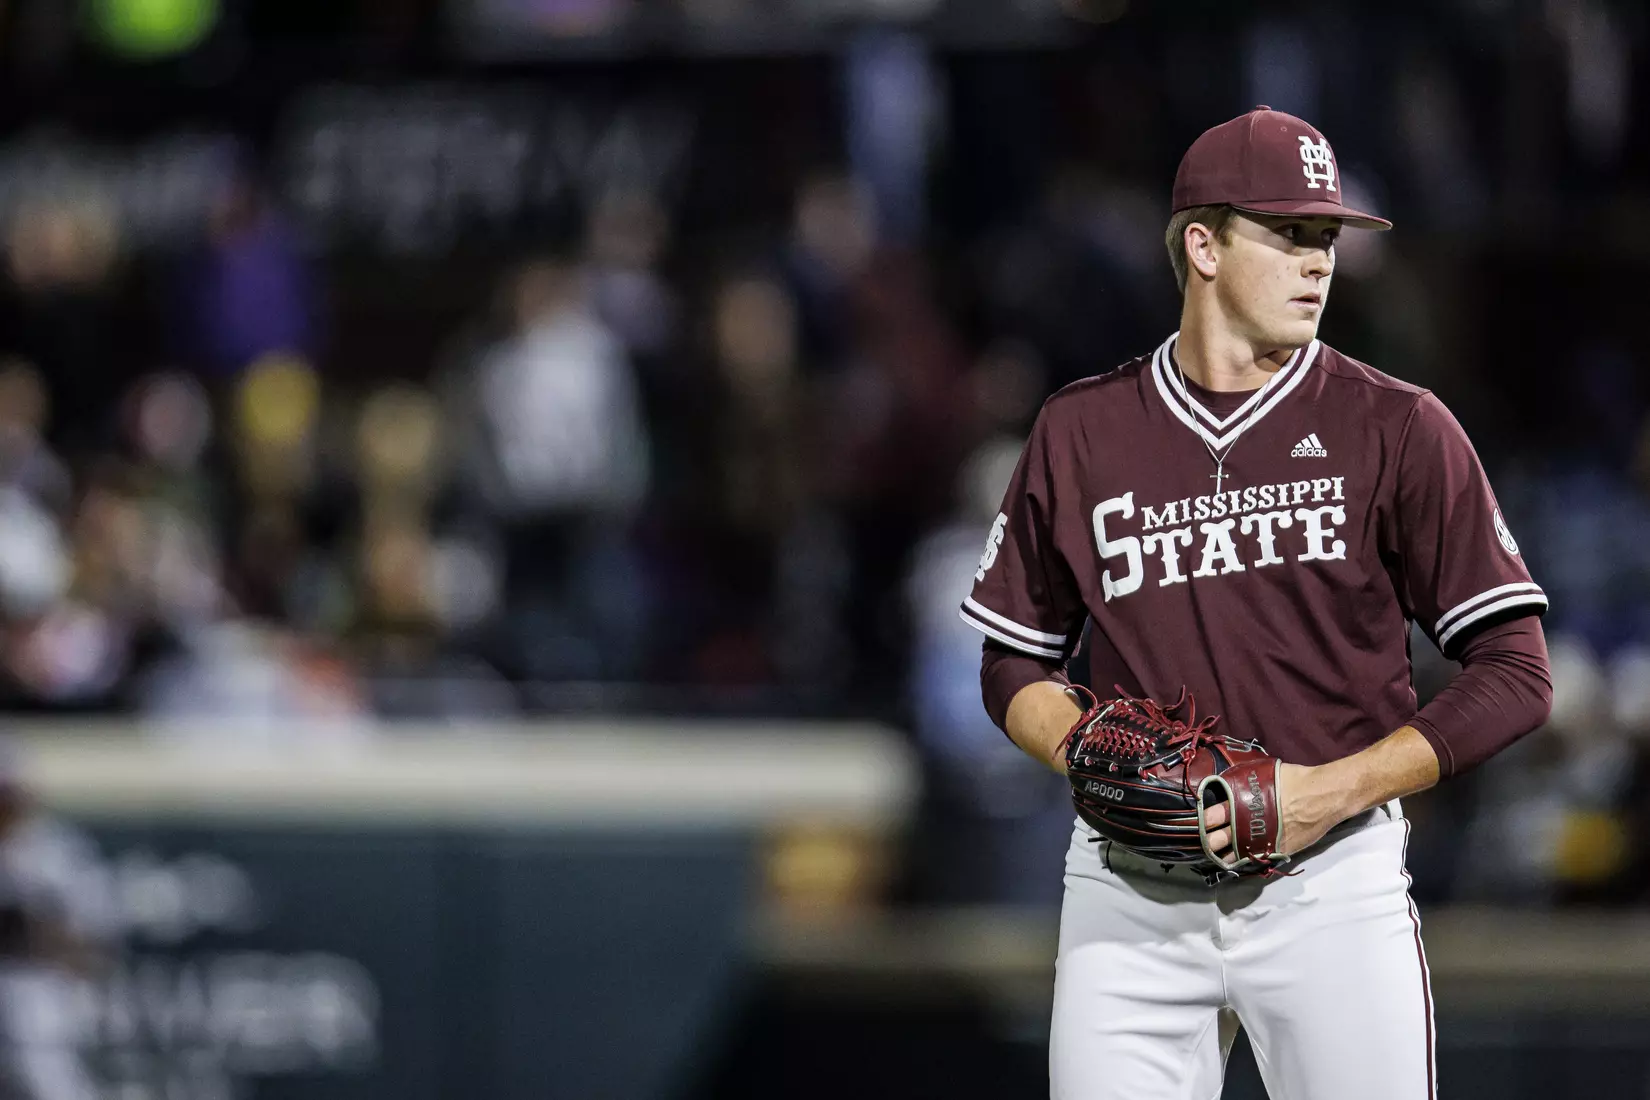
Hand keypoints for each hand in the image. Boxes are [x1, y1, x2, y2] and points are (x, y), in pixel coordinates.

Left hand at [1199, 762, 1346, 859]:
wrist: (1322, 795)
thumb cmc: (1293, 779)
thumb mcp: (1262, 774)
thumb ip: (1244, 782)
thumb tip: (1231, 784)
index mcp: (1242, 803)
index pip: (1214, 815)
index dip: (1204, 820)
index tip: (1199, 822)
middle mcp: (1250, 824)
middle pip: (1220, 838)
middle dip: (1209, 841)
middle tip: (1203, 841)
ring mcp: (1263, 840)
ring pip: (1235, 854)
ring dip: (1224, 854)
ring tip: (1214, 855)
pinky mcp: (1278, 851)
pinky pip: (1256, 859)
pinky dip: (1245, 860)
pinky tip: (1237, 861)